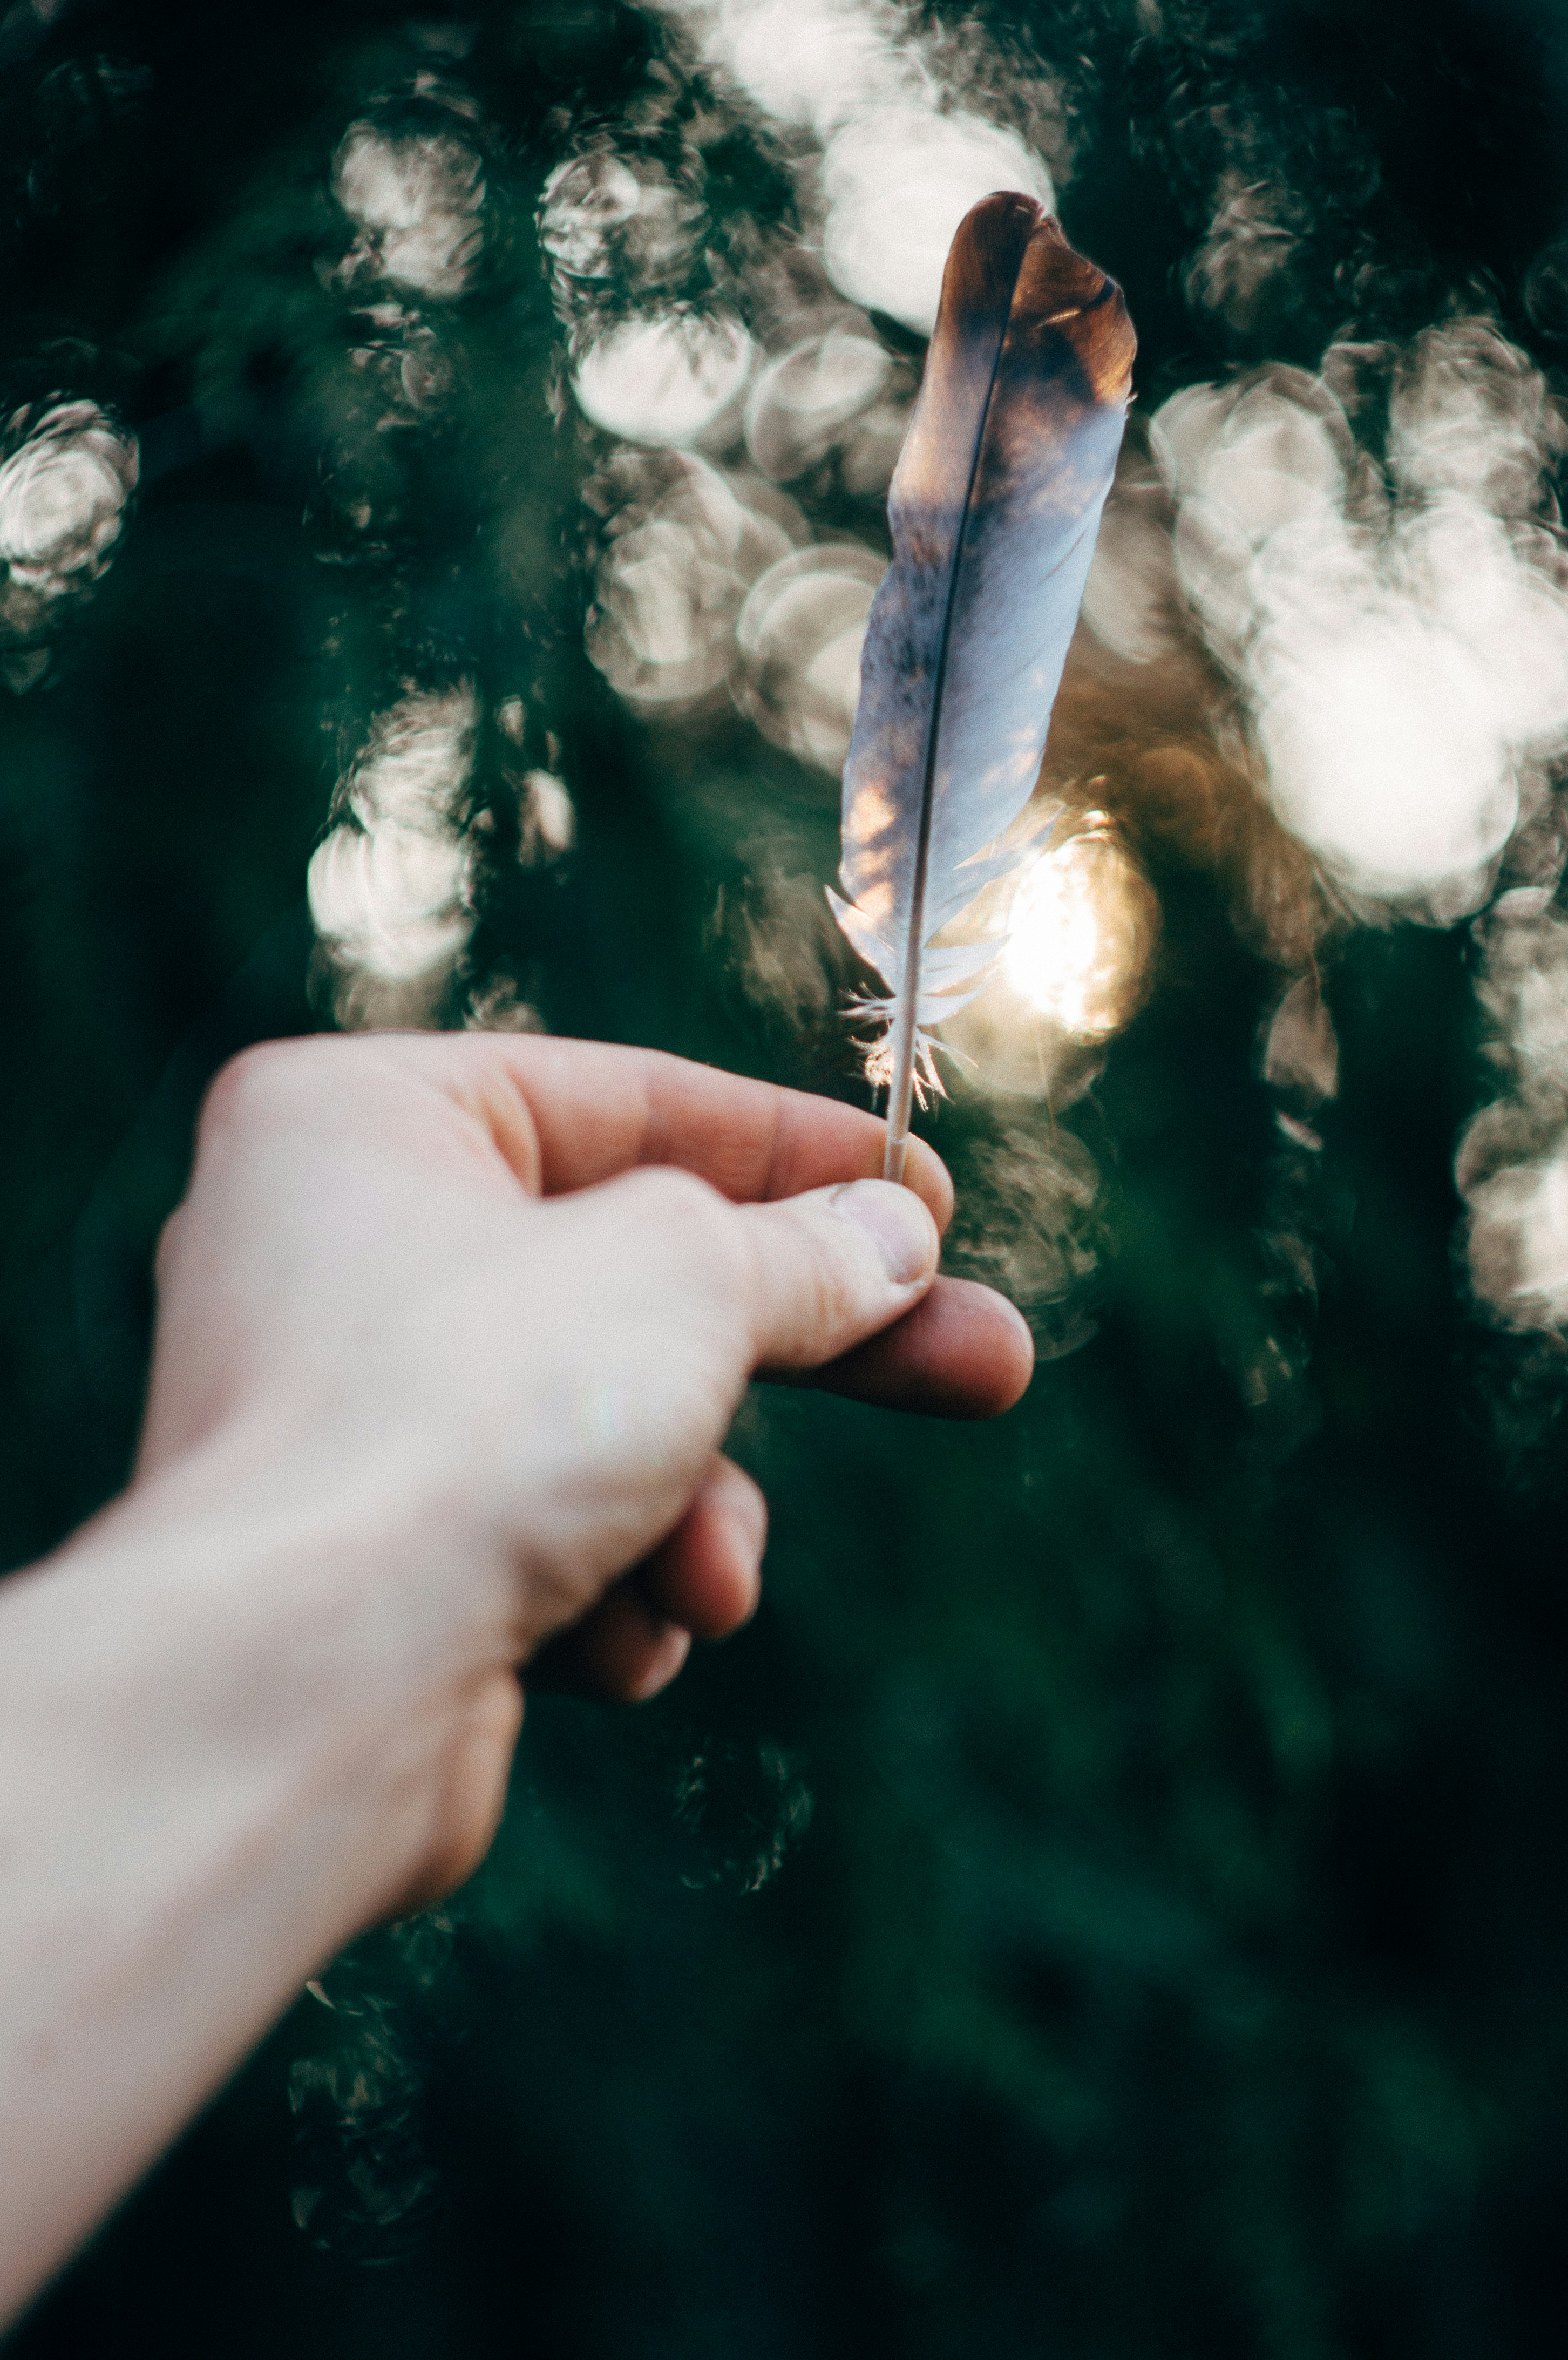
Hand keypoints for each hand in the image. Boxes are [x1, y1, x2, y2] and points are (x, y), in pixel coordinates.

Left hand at [137, 1033, 1031, 1910]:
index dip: (796, 1151)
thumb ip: (805, 1249)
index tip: (930, 1195)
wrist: (303, 1689)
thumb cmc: (467, 1419)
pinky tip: (596, 1638)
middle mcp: (339, 1255)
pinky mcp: (383, 1559)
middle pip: (642, 1278)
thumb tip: (893, 1238)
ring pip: (616, 1430)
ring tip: (696, 1576)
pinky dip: (610, 1591)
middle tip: (986, 1367)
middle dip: (813, 1347)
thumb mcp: (687, 1280)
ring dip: (692, 1511)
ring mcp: (358, 1412)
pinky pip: (555, 1541)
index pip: (626, 1100)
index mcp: (363, 1120)